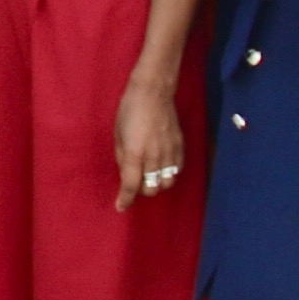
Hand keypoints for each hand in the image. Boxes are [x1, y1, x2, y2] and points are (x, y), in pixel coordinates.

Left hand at [112, 77, 185, 214]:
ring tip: (150, 175)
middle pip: (152, 189)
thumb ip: (122, 158)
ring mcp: (170, 152)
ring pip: (167, 183)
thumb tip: (126, 175)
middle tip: (135, 182)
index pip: (131, 185)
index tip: (121, 206)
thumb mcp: (118, 135)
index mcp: (135, 153)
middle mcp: (154, 156)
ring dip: (157, 184)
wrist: (153, 93)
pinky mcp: (180, 147)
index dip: (125, 200)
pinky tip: (161, 166)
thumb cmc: (129, 111)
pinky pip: (177, 170)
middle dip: (142, 190)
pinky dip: (169, 173)